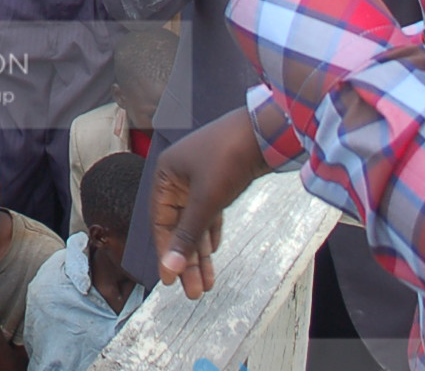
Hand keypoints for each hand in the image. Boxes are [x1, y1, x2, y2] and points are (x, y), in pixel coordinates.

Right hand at [149, 108, 268, 297]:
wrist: (265, 132)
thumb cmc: (228, 158)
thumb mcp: (205, 200)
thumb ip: (188, 236)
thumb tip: (169, 268)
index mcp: (166, 174)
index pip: (160, 222)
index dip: (166, 252)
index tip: (171, 281)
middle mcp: (178, 177)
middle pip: (179, 226)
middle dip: (187, 259)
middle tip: (193, 292)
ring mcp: (199, 180)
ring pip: (196, 223)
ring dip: (201, 252)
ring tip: (206, 284)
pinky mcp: (219, 182)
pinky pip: (209, 214)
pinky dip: (211, 233)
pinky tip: (214, 253)